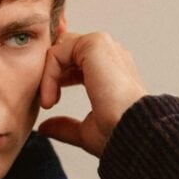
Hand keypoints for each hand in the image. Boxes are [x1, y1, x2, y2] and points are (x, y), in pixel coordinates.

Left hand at [37, 31, 146, 156]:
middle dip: (49, 72)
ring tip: (48, 102)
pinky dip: (49, 73)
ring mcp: (103, 47)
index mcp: (109, 70)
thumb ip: (66, 126)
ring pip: (60, 49)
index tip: (49, 103)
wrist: (132, 132)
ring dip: (47, 75)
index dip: (55, 77)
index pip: (74, 60)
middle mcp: (108, 55)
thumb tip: (46, 128)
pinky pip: (58, 51)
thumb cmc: (117, 133)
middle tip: (45, 100)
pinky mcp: (95, 44)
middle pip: (65, 49)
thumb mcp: (86, 132)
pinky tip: (51, 98)